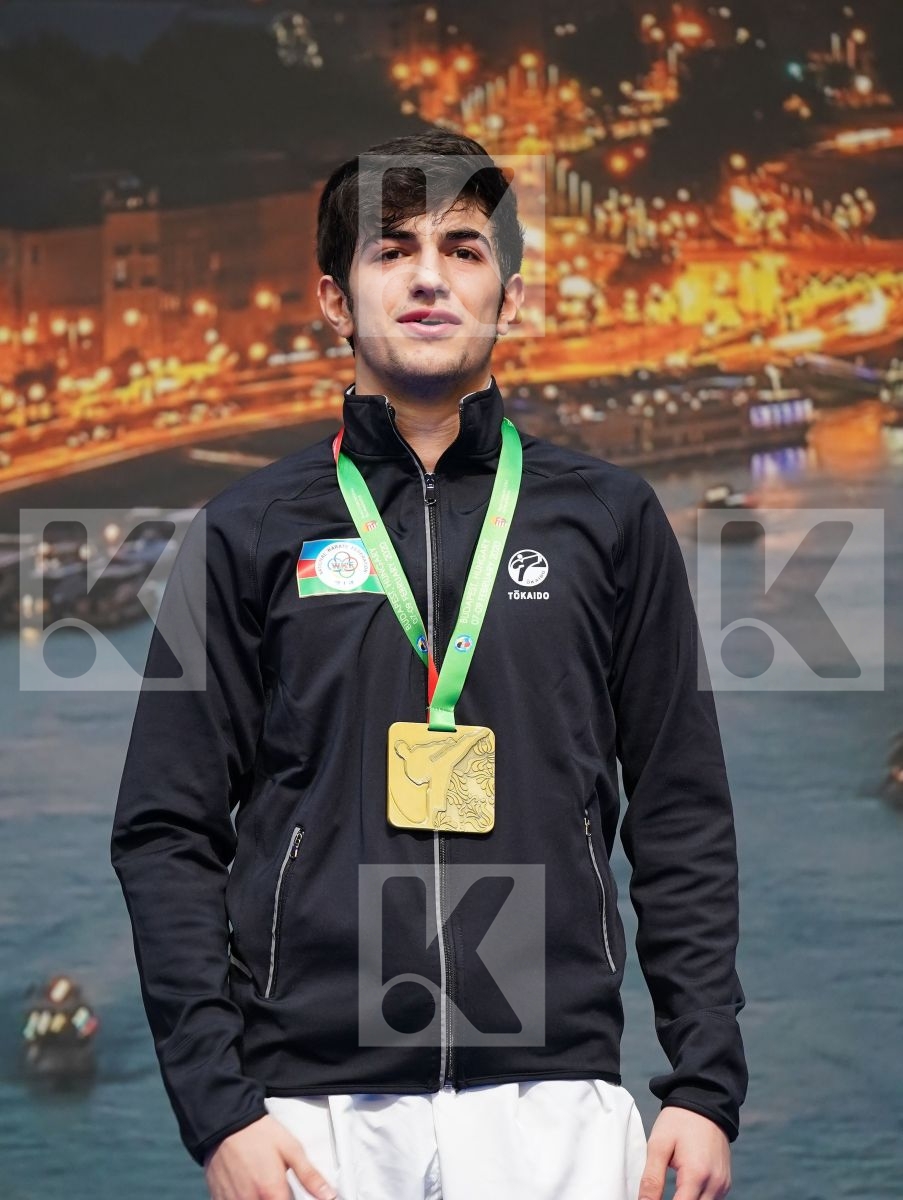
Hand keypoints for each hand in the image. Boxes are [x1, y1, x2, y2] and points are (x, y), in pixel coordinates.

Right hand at [203, 1114, 337, 1199]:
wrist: (227, 1122)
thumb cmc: (260, 1133)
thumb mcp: (291, 1149)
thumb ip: (310, 1176)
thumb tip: (330, 1196)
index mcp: (271, 1192)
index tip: (291, 1193)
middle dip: (278, 1198)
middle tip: (279, 1187)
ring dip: (261, 1198)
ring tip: (263, 1184)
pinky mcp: (220, 1199)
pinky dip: (245, 1197)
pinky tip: (249, 1186)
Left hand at [638, 1107, 731, 1199]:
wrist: (704, 1101)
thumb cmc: (679, 1121)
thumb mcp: (658, 1145)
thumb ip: (651, 1179)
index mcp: (696, 1175)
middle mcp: (715, 1184)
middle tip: (657, 1195)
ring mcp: (722, 1185)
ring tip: (670, 1191)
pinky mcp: (725, 1183)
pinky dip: (696, 1198)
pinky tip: (683, 1190)